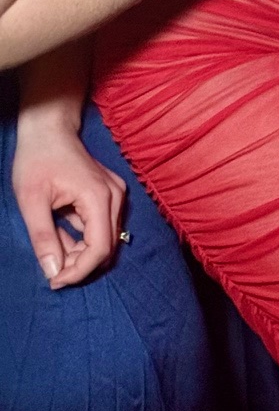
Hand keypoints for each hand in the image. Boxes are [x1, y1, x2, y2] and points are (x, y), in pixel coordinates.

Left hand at [11, 109, 125, 287]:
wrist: (48, 130)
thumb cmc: (37, 160)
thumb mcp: (31, 201)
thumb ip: (43, 238)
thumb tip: (53, 272)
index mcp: (98, 197)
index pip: (100, 248)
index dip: (79, 271)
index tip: (54, 281)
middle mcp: (114, 196)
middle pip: (107, 246)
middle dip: (80, 265)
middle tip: (51, 271)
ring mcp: (114, 193)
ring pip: (106, 238)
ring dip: (80, 253)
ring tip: (52, 249)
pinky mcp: (108, 193)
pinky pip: (101, 226)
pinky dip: (82, 238)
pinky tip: (60, 234)